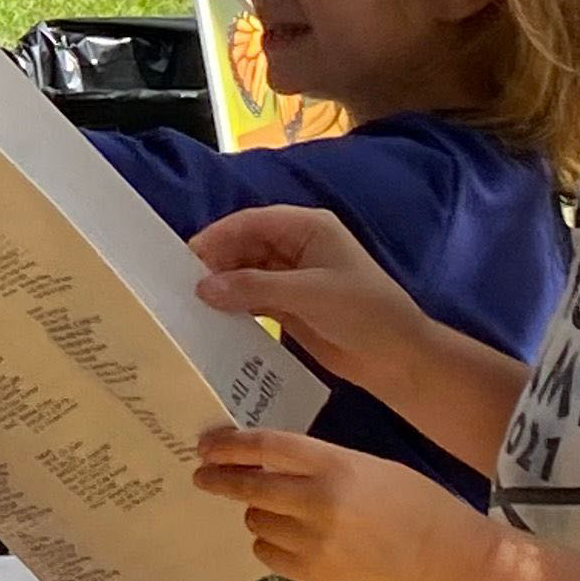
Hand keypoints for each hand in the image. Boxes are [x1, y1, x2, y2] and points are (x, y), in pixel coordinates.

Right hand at [190, 203, 430, 389]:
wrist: (398, 358)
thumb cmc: (363, 313)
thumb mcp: (309, 294)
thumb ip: (254, 288)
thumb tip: (203, 287)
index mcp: (308, 228)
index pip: (252, 222)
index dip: (219, 236)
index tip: (186, 257)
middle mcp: (297, 247)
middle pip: (245, 245)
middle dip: (217, 261)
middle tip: (181, 285)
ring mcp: (293, 277)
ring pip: (246, 273)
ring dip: (223, 285)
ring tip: (190, 303)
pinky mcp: (290, 306)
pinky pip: (253, 299)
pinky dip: (235, 306)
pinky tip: (213, 318)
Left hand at [192, 428, 495, 580]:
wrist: (449, 564)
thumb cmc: (418, 505)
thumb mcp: (370, 467)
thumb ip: (320, 465)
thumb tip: (270, 464)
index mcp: (336, 466)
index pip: (266, 448)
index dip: (230, 445)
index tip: (206, 445)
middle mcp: (317, 503)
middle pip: (249, 487)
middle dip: (220, 479)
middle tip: (204, 476)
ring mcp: (313, 544)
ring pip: (256, 522)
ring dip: (257, 512)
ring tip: (275, 510)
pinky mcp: (314, 577)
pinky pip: (269, 555)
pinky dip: (270, 543)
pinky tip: (287, 538)